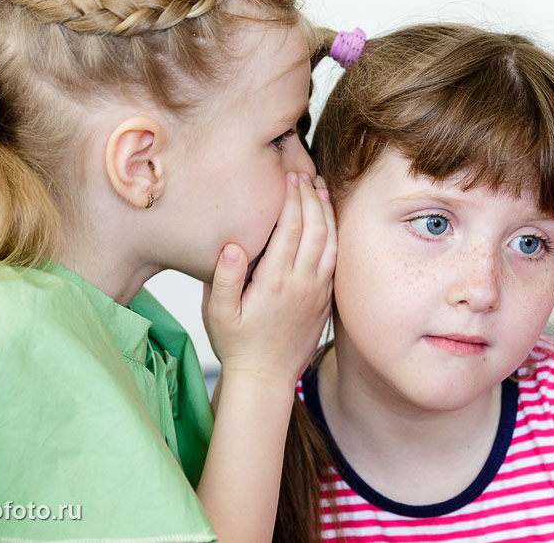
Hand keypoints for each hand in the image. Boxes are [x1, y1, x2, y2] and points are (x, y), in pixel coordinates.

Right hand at [202, 172, 335, 385]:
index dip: (292, 200)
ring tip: (322, 189)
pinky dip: (335, 236)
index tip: (291, 177)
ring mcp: (317, 292)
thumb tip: (232, 246)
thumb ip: (225, 278)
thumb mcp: (218, 314)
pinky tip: (330, 224)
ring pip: (331, 244)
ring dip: (327, 213)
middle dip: (311, 198)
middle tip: (306, 174)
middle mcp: (302, 283)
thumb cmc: (237, 345)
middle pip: (315, 230)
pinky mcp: (325, 301)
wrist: (265, 379)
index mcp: (276, 281)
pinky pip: (335, 261)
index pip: (290, 229)